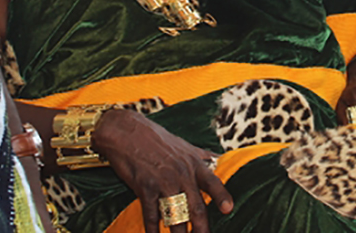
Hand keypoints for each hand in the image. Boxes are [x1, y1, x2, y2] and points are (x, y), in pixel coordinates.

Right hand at [92, 108, 232, 232]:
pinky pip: (151, 215)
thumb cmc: (156, 139)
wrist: (126, 131)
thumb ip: (200, 155)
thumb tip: (216, 158)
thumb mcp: (183, 145)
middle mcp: (182, 174)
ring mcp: (164, 182)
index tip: (228, 209)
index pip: (212, 182)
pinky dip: (152, 230)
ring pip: (176, 216)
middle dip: (201, 229)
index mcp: (193, 164)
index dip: (221, 196)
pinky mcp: (145, 188)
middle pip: (196, 207)